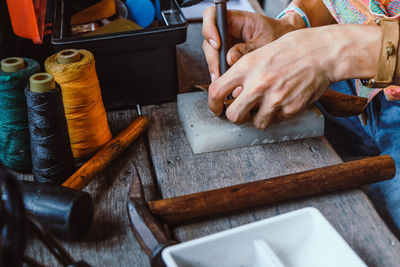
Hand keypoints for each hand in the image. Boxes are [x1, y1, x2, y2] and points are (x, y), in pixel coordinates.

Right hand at [202, 8, 304, 82]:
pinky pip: (219, 64)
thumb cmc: (279, 36)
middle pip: (209, 40)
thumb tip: (231, 59)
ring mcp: (226, 43)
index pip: (213, 15)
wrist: (287, 45)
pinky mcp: (227, 56)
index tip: (217, 44)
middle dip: (213, 58)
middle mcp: (228, 31)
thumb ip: (248, 50)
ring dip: (216, 69)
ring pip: (212, 55)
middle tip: (219, 73)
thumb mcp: (266, 43)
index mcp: (237, 19)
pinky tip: (229, 83)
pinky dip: (223, 75)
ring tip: (225, 81)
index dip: (209, 28)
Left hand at [208, 25, 380, 128]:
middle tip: (242, 113)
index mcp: (246, 67)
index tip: (216, 109)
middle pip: (233, 116)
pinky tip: (285, 100)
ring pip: (256, 123)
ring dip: (259, 118)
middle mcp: (258, 84)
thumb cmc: (292, 50)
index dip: (213, 105)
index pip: (216, 92)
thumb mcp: (260, 53)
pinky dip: (279, 114)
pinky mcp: (290, 108)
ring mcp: (275, 98)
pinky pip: (277, 120)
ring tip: (267, 105)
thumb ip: (243, 73)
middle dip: (236, 117)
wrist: (322, 52)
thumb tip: (231, 93)